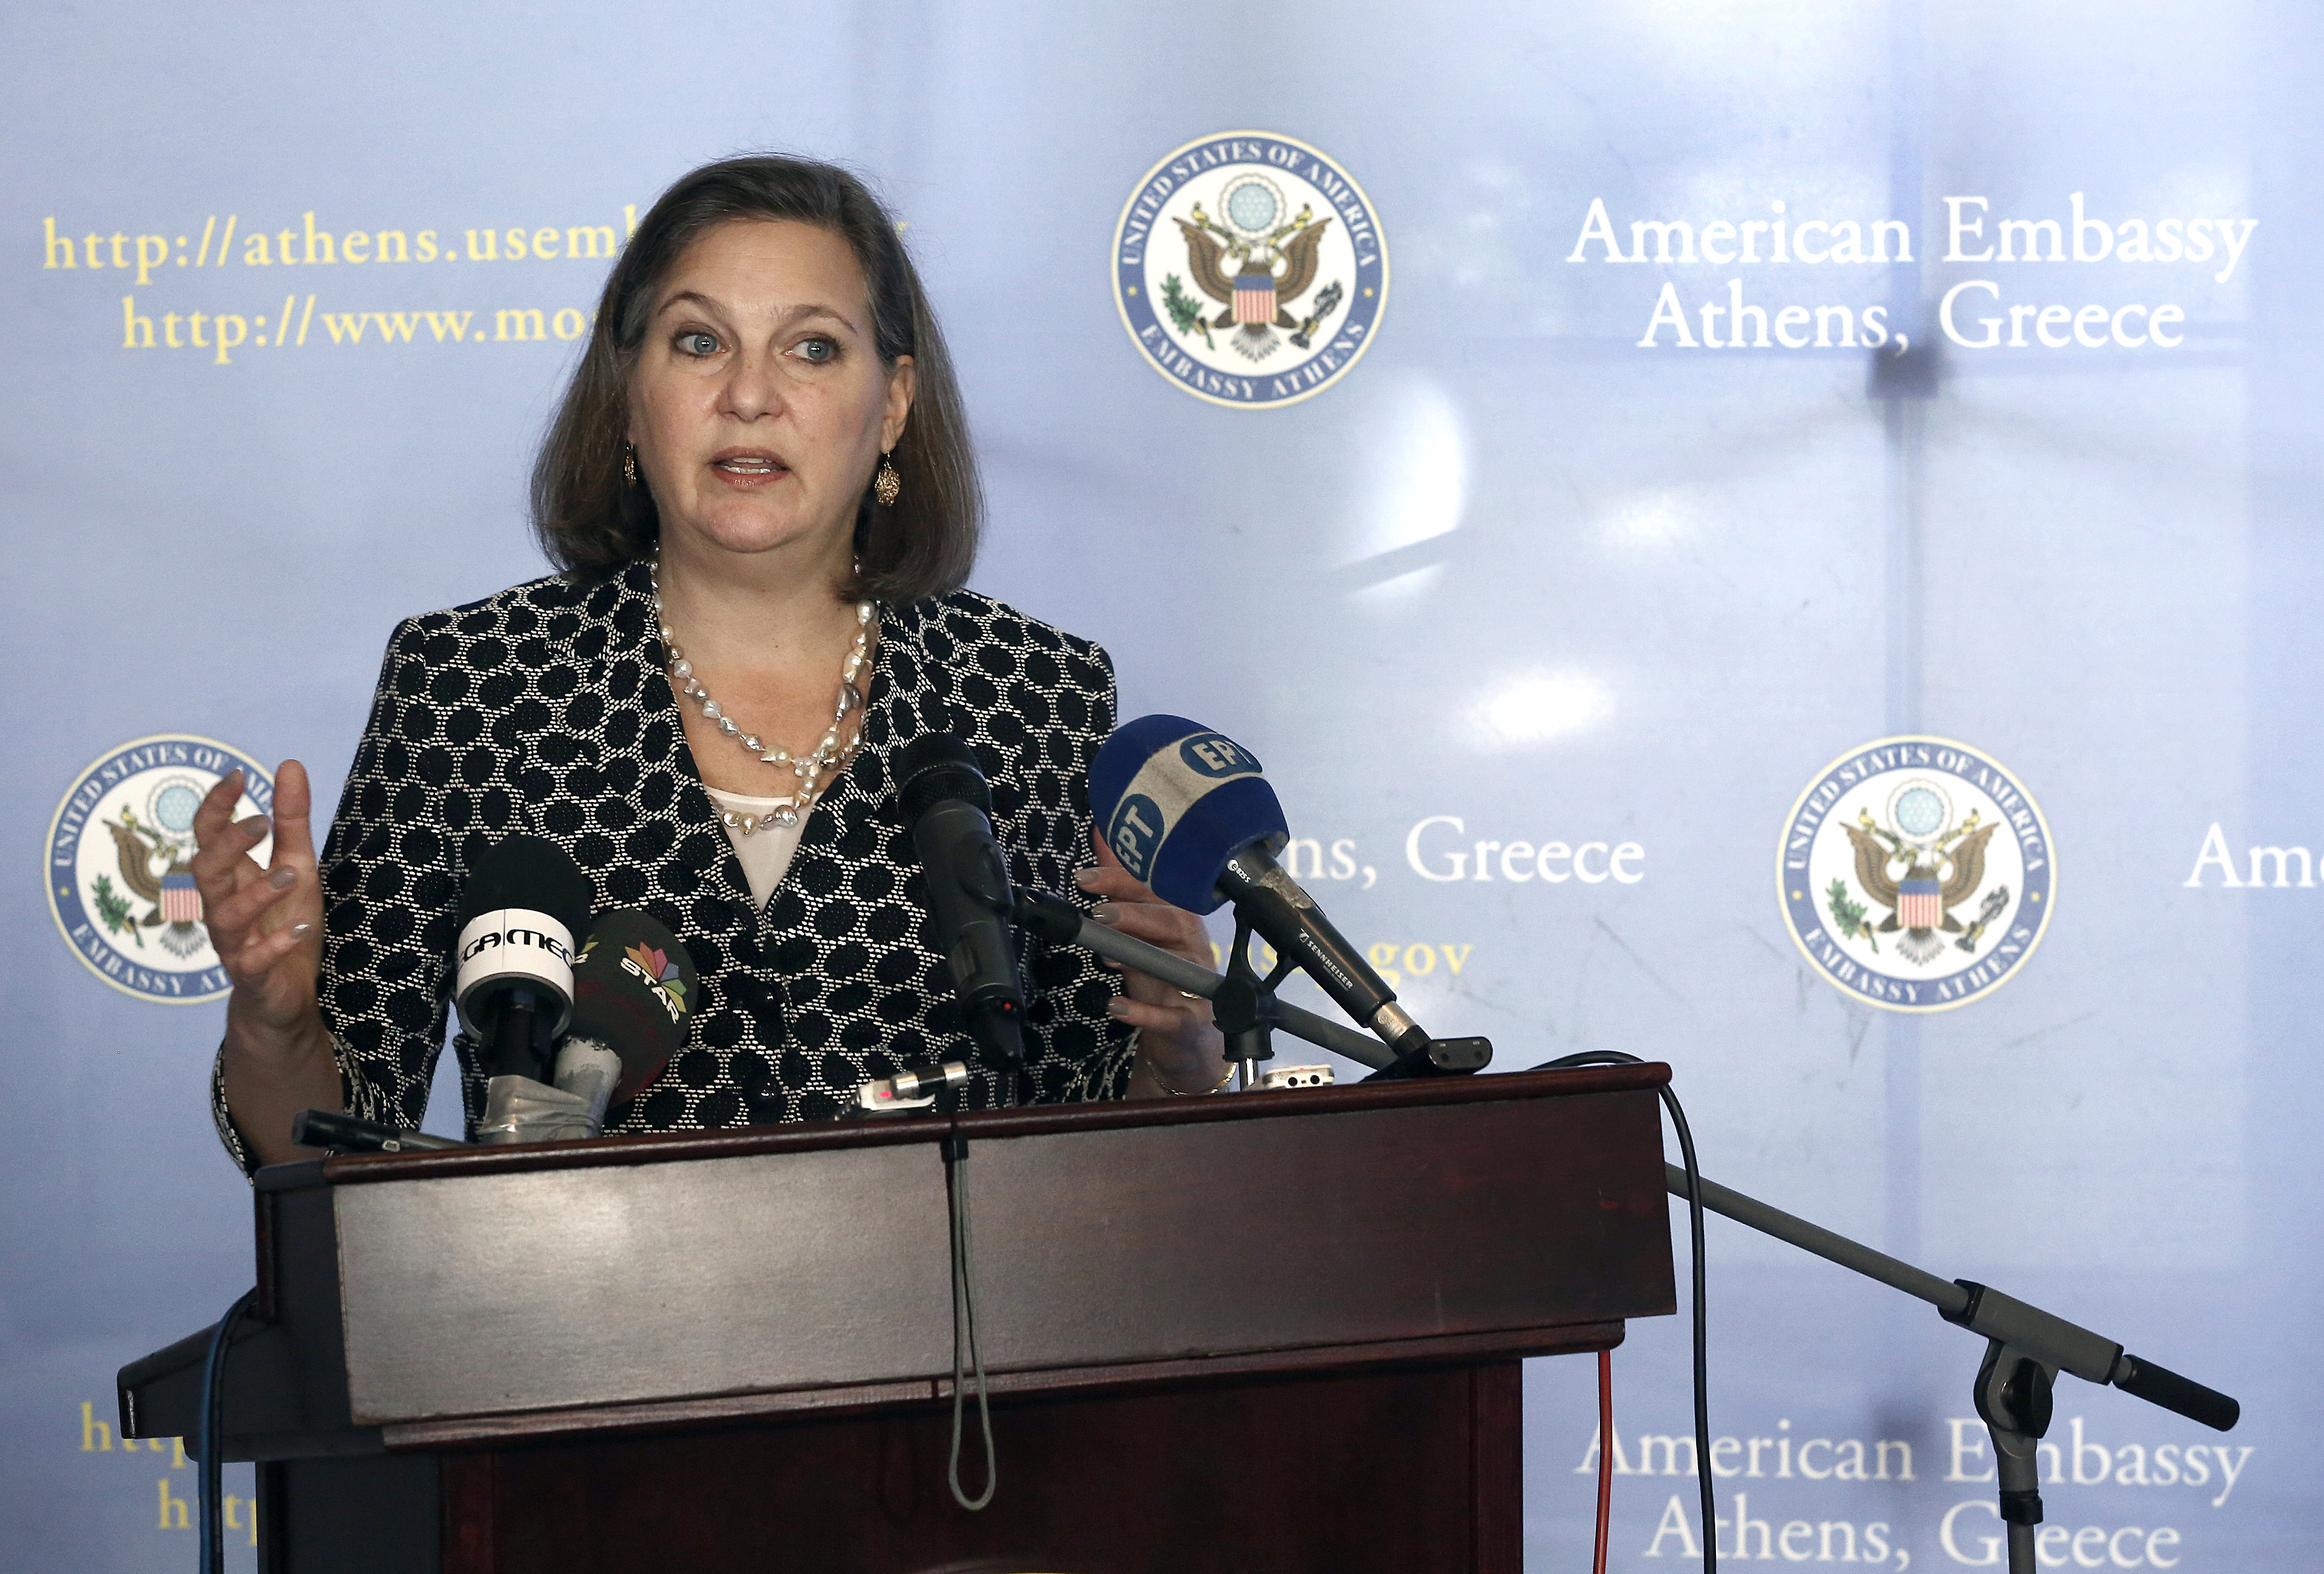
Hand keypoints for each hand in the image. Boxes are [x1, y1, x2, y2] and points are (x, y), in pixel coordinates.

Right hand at [193, 761, 325, 1060]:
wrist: (286, 996)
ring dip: (256, 893)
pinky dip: (273, 945)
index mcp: (232, 877)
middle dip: (227, 846)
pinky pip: (252, 961)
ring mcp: (234, 943)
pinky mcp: (251, 976)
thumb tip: (289, 764)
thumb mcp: (299, 866)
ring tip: (291, 875)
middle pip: (205, 871)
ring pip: (224, 916)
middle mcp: (223, 906)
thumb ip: (292, 820)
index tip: (238, 775)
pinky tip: (300, 930)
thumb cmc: (285, 923)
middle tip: (260, 823)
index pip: (208, 836)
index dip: (216, 806)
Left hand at [1080, 830, 1230, 1095]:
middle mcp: (1191, 943)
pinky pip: (1173, 1015)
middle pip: (1170, 920)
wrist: (1186, 1032)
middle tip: (1098, 914)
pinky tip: (1116, 1007)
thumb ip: (1122, 882)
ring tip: (1108, 957)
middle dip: (1134, 914)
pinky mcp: (1193, 1019)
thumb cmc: (1161, 969)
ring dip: (1142, 959)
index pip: (1155, 889)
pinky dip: (1145, 1013)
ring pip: (1177, 963)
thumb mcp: (1139, 926)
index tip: (1084, 878)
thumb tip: (1103, 832)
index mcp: (1176, 915)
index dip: (1121, 881)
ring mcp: (1196, 981)